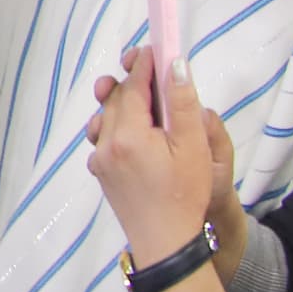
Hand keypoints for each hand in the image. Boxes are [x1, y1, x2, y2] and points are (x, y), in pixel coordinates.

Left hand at [83, 49, 214, 258]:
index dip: (145, 65)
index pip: (134, 87)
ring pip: (107, 117)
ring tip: (139, 95)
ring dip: (122, 103)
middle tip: (151, 67)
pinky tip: (134, 130)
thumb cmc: (185, 195)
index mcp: (129, 134)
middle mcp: (106, 143)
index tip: (156, 49)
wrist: (165, 242)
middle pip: (117, 99)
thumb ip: (182, 103)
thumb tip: (176, 65)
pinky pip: (105, 138)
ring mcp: (99, 159)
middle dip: (133, 81)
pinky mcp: (100, 171)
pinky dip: (117, 126)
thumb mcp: (193, 147)